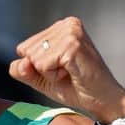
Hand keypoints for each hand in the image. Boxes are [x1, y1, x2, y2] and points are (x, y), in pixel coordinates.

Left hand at [9, 17, 124, 122]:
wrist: (102, 100)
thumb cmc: (76, 87)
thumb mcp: (40, 79)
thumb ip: (22, 70)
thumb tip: (21, 61)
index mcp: (59, 27)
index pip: (23, 48)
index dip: (37, 66)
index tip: (60, 68)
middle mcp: (66, 24)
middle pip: (27, 52)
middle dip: (43, 69)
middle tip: (67, 71)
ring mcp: (70, 33)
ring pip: (34, 58)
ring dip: (49, 73)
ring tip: (70, 72)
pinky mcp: (72, 45)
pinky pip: (43, 65)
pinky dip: (53, 76)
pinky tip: (72, 73)